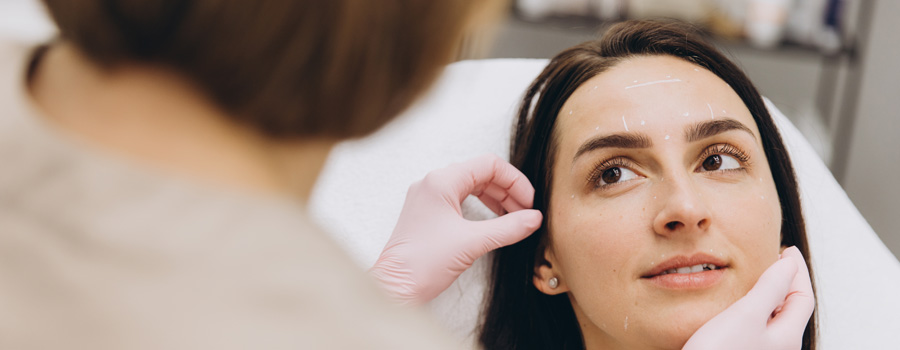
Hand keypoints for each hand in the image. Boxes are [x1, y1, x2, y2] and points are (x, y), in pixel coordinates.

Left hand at [369, 154, 542, 304]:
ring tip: (514, 217)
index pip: (488, 165)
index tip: (528, 202)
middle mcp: (432, 184)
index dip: (514, 181)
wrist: (395, 288)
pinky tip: (494, 222)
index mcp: (441, 181)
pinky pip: (460, 200)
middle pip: (481, 174)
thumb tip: (533, 219)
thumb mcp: (473, 242)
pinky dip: (481, 208)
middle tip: (525, 212)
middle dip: (507, 191)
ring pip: (471, 187)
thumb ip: (508, 228)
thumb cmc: (422, 264)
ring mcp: (428, 198)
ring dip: (496, 199)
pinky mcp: (428, 214)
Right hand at [683, 246, 814, 349]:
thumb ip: (770, 288)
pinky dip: (754, 311)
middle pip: (791, 308)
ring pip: (774, 320)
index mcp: (787, 337)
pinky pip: (758, 329)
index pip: (803, 296)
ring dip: (769, 296)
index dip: (797, 270)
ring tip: (756, 279)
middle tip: (774, 260)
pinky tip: (737, 309)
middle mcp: (780, 348)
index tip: (787, 250)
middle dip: (785, 282)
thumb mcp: (747, 314)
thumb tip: (788, 264)